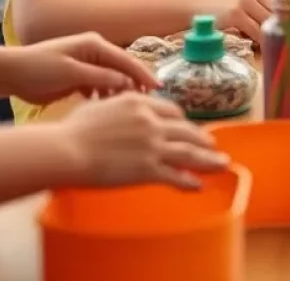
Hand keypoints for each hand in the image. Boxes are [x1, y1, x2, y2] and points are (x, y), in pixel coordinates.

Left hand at [3, 33, 157, 103]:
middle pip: (122, 69)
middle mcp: (95, 52)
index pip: (126, 60)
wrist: (12, 73)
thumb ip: (100, 77)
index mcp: (95, 45)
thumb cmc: (40, 69)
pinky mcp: (79, 77)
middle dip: (133, 85)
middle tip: (145, 103)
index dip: (143, 74)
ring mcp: (87, 64)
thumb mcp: (71, 73)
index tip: (157, 88)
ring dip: (118, 93)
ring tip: (124, 109)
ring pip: (111, 79)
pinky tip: (105, 108)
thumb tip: (126, 84)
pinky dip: (104, 96)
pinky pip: (99, 86)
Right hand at [57, 92, 228, 189]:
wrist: (67, 150)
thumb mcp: (100, 105)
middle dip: (202, 138)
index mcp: (142, 103)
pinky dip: (189, 181)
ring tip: (221, 164)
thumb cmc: (74, 129)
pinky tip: (199, 185)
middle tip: (213, 145)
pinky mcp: (147, 169)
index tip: (188, 128)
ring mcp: (152, 145)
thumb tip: (115, 106)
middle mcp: (152, 121)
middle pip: (186, 130)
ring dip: (208, 159)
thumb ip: (117, 105)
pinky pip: (175, 175)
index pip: (172, 111)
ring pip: (189, 152)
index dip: (183, 122)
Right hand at [201, 0, 273, 41]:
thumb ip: (264, 0)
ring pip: (268, 21)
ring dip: (273, 34)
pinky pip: (256, 31)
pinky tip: (265, 46)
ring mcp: (244, 0)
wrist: (196, 5)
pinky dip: (262, 40)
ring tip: (278, 42)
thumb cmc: (224, 2)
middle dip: (284, 24)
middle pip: (278, 10)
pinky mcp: (236, 14)